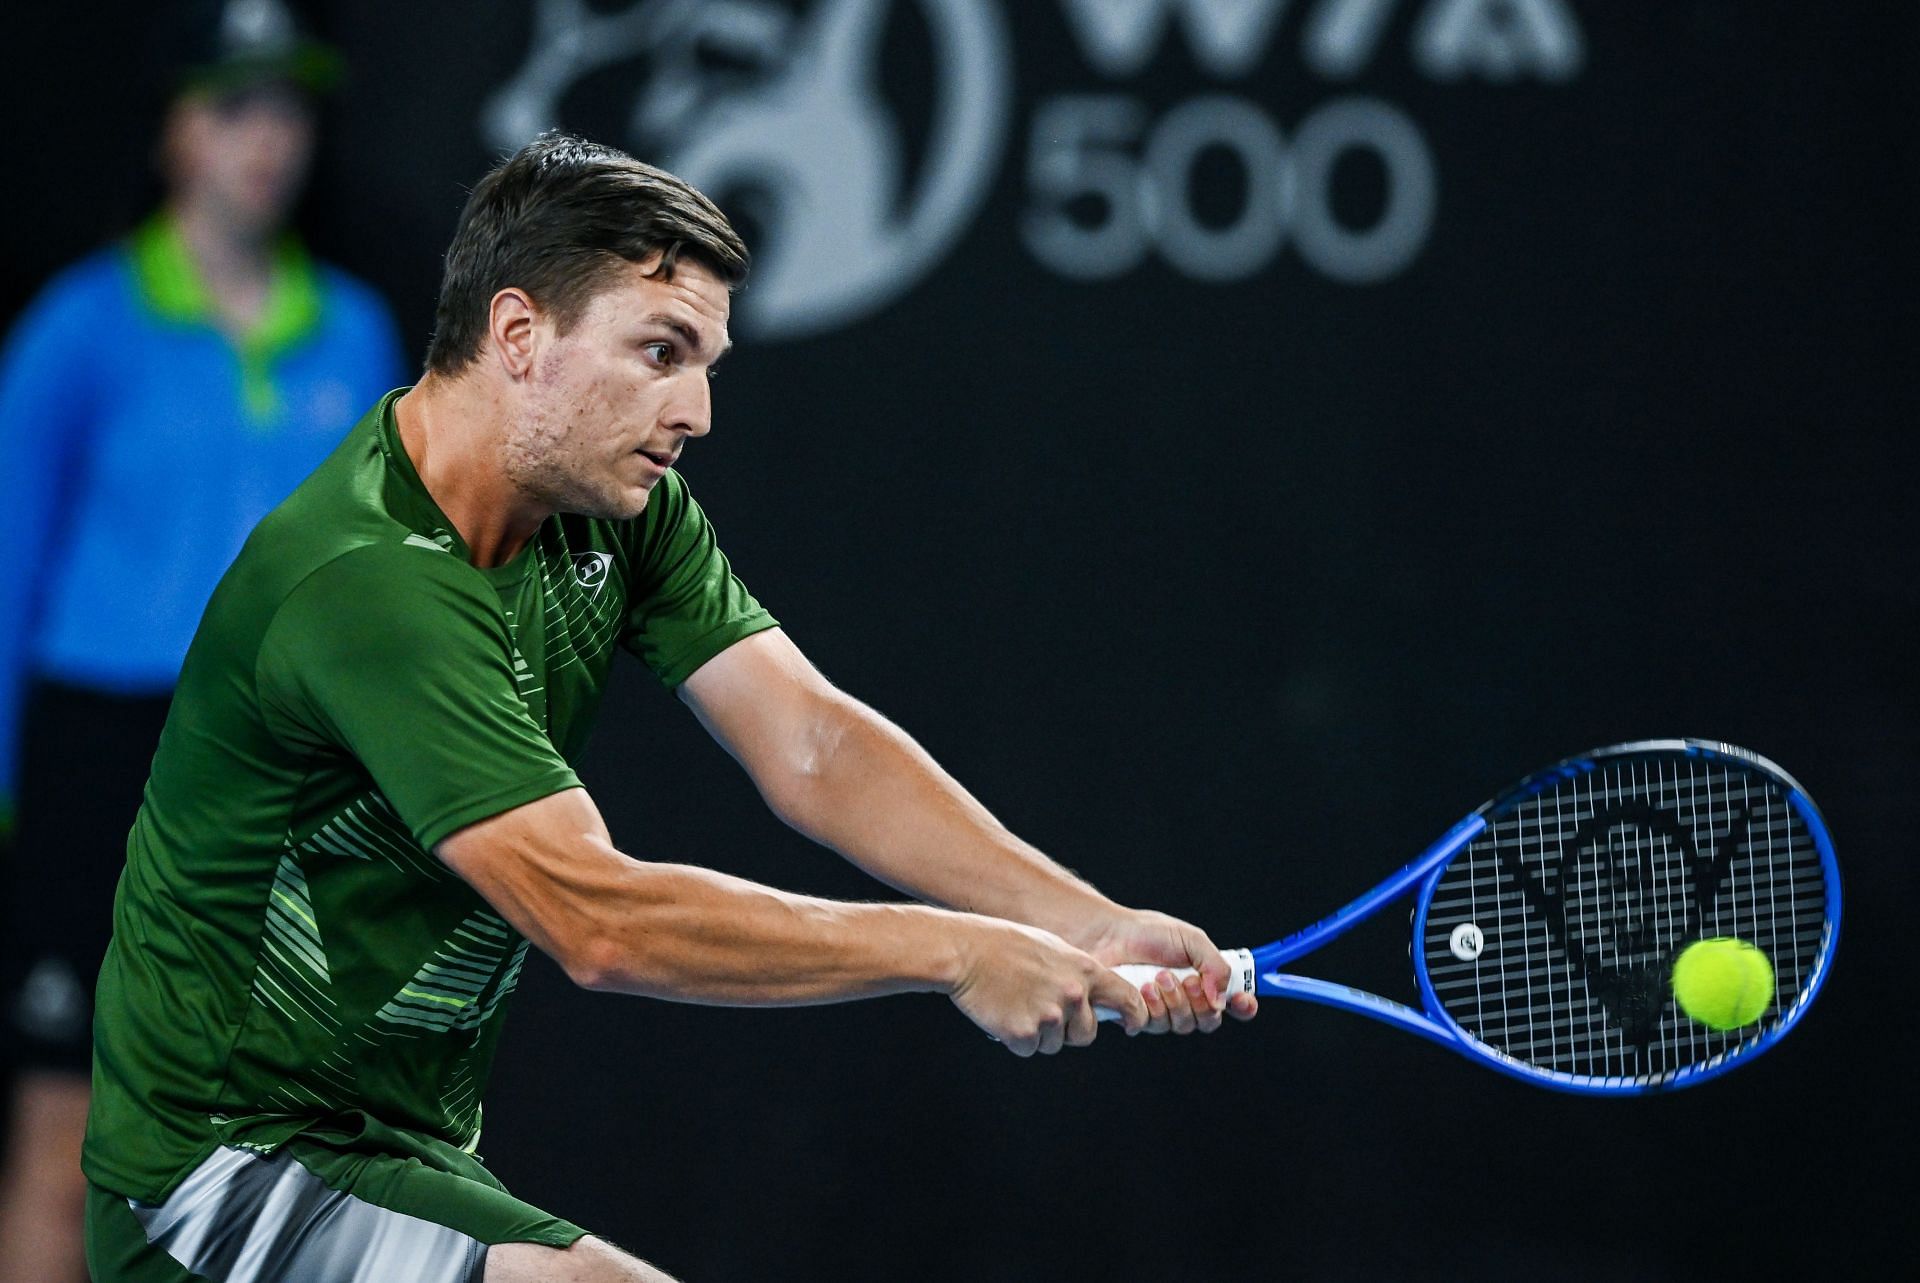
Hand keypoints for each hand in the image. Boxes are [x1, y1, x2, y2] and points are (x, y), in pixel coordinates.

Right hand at [948, 918, 1148, 1055]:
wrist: (966, 952)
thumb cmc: (1005, 946)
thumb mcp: (1053, 949)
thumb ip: (1077, 974)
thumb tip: (1091, 998)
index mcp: (1085, 970)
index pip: (1127, 999)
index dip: (1135, 1015)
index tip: (1134, 1025)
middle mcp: (1073, 995)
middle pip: (1086, 1033)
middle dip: (1069, 1029)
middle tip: (1042, 1009)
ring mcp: (1049, 1016)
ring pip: (1055, 1043)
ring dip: (1039, 1033)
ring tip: (1016, 1002)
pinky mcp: (1024, 1034)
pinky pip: (1029, 1048)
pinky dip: (1016, 1039)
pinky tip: (1004, 1013)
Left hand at [1075, 908, 1259, 1035]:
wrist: (1106, 935)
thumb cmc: (1145, 932)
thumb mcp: (1190, 939)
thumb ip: (1215, 966)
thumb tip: (1222, 998)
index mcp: (1203, 978)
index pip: (1232, 1002)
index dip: (1244, 1006)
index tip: (1243, 1001)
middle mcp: (1185, 998)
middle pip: (1209, 1020)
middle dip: (1200, 1002)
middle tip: (1186, 979)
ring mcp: (1162, 1010)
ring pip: (1183, 1025)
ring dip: (1174, 1002)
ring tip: (1157, 977)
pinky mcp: (1137, 1017)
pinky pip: (1154, 1026)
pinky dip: (1152, 1008)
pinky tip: (1142, 989)